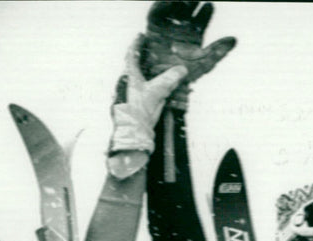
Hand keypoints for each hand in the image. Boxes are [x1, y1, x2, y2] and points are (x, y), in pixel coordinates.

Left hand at [107, 35, 187, 179]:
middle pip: (138, 66)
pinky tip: (169, 86)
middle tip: (156, 50)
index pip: (132, 55)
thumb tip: (181, 69)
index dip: (136, 44)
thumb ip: (169, 79)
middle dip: (147, 58)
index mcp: (130, 76)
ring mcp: (137, 93)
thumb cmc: (139, 111)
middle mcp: (131, 83)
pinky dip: (160, 84)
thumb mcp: (156, 91)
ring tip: (166, 66)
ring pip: (146, 78)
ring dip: (155, 72)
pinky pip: (152, 89)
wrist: (135, 133)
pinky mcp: (143, 103)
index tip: (141, 36)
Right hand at [141, 2, 235, 89]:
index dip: (206, 12)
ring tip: (184, 0)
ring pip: (173, 10)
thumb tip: (234, 39)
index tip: (209, 5)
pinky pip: (157, 14)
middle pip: (187, 11)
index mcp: (193, 37)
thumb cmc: (184, 75)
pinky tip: (168, 2)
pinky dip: (161, 6)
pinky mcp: (154, 29)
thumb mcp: (205, 62)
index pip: (201, 20)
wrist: (163, 81)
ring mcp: (168, 28)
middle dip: (192, 3)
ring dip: (177, 3)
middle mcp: (181, 30)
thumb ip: (219, 51)